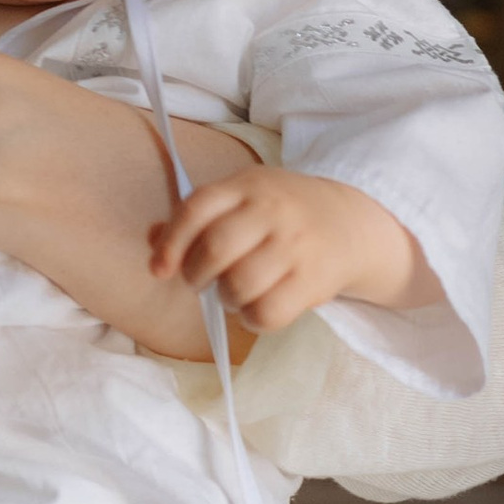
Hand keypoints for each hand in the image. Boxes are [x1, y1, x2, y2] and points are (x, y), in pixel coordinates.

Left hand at [152, 165, 429, 333]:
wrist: (351, 222)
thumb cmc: (282, 214)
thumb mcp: (243, 199)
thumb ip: (198, 219)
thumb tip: (152, 243)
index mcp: (248, 185)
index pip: (198, 207)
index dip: (172, 242)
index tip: (160, 269)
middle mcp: (272, 211)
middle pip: (216, 249)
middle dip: (196, 274)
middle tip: (202, 280)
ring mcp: (295, 245)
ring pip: (239, 285)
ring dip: (226, 298)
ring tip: (234, 292)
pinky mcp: (313, 280)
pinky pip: (267, 312)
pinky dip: (251, 318)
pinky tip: (256, 307)